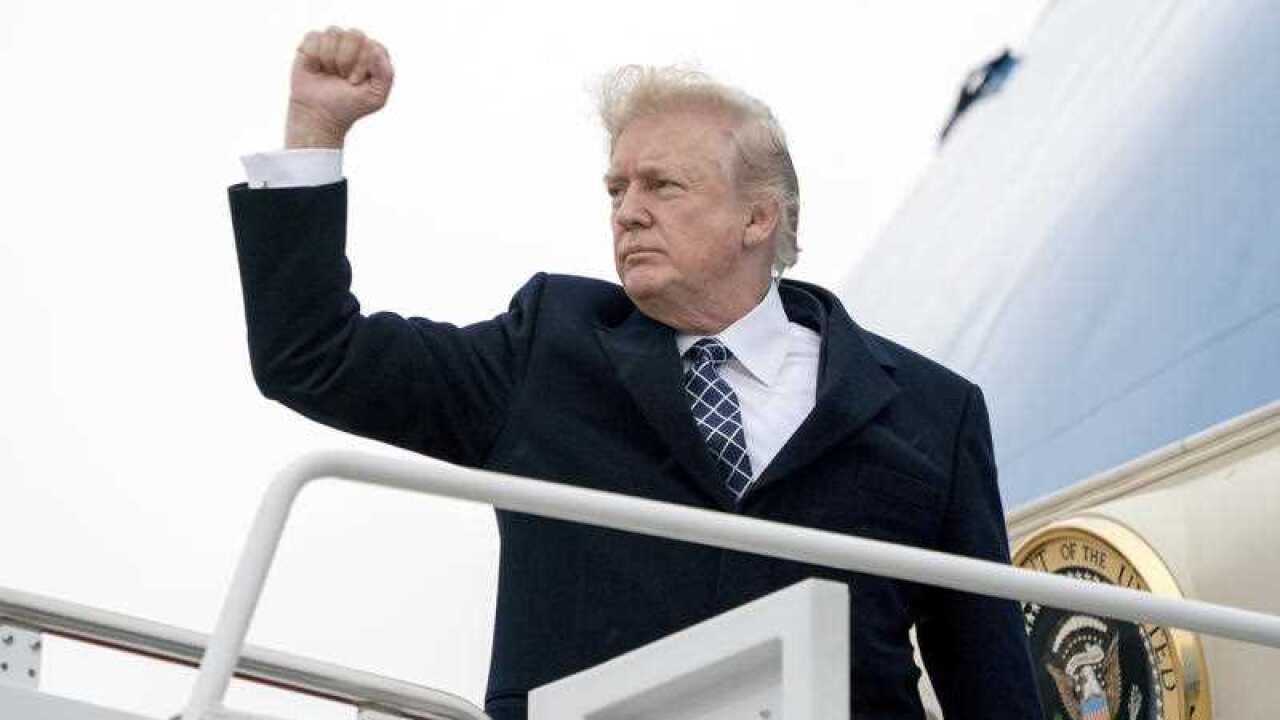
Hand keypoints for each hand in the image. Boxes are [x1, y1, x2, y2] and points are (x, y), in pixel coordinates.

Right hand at [286, 26, 393, 147]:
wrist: (318, 114)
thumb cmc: (349, 106)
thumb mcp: (375, 97)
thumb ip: (385, 74)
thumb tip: (375, 49)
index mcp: (375, 54)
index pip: (372, 45)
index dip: (362, 65)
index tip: (354, 82)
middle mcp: (356, 44)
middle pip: (355, 34)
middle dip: (347, 60)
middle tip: (343, 78)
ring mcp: (335, 41)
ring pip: (334, 32)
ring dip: (330, 58)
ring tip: (330, 73)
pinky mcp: (313, 42)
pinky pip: (315, 36)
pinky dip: (313, 55)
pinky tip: (315, 67)